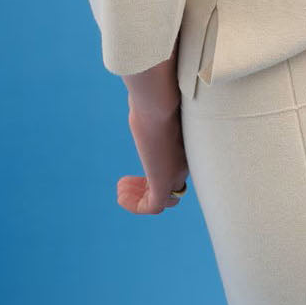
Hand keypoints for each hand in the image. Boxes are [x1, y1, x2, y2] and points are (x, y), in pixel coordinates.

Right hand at [117, 97, 189, 214]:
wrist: (157, 102)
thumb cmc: (156, 98)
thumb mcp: (155, 107)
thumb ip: (153, 111)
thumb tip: (144, 99)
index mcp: (185, 145)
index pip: (177, 168)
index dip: (157, 172)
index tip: (138, 166)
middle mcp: (184, 161)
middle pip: (172, 188)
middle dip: (147, 188)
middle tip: (126, 181)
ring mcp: (175, 172)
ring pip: (163, 200)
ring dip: (140, 197)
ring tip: (122, 189)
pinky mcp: (163, 182)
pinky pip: (153, 206)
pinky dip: (136, 205)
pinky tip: (120, 195)